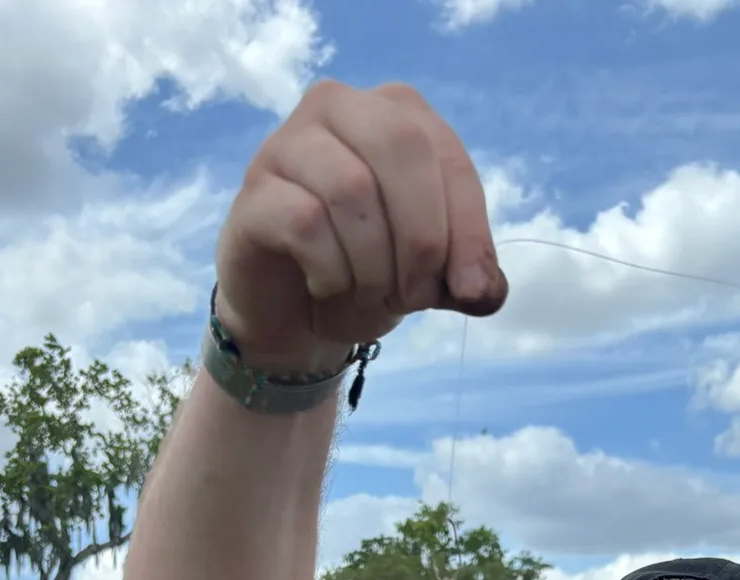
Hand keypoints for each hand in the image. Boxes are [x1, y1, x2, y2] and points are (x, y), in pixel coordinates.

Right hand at [213, 79, 508, 370]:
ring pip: (351, 187)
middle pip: (401, 148)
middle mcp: (340, 107)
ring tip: (366, 297)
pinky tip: (326, 288)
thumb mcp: (431, 277)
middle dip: (420, 238)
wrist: (293, 312)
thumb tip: (484, 291)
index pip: (449, 158)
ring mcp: (288, 143)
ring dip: (371, 265)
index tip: (472, 292)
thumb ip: (468, 277)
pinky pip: (304, 222)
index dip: (468, 230)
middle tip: (413, 297)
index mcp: (397, 113)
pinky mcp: (255, 190)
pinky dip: (330, 271)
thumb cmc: (366, 272)